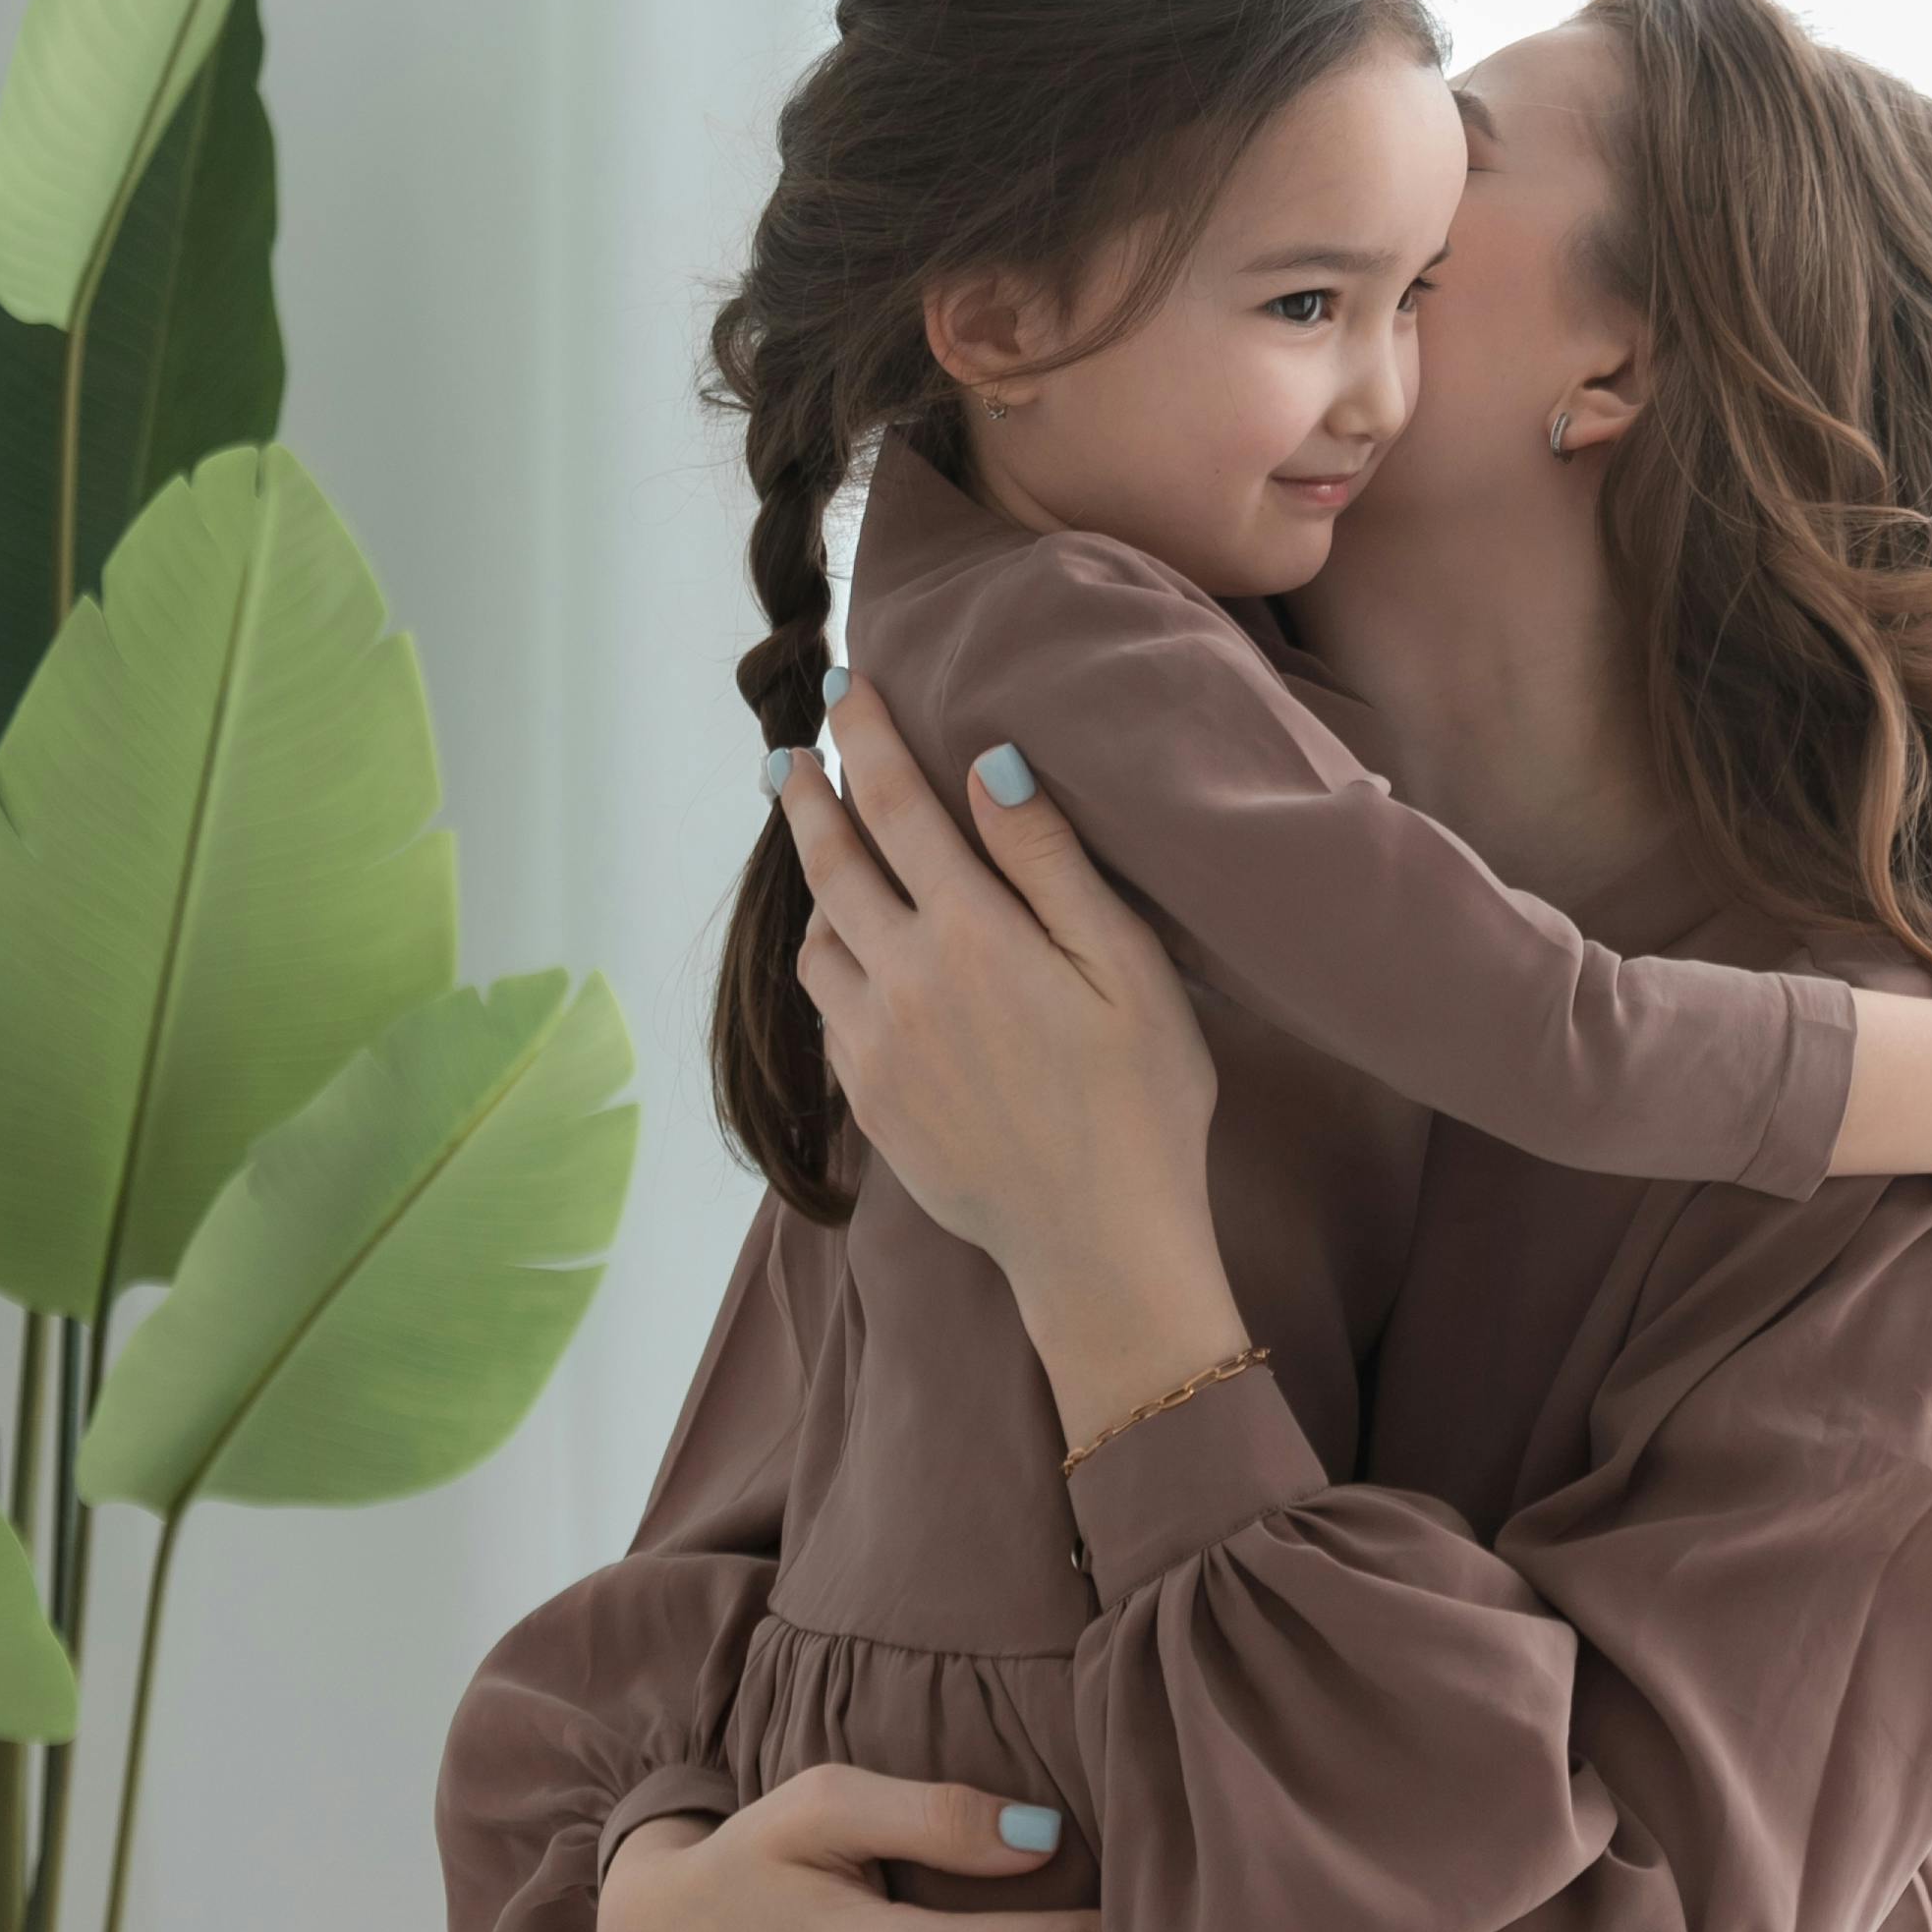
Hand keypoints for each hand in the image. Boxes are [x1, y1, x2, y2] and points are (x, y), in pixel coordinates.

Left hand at [776, 682, 1255, 1447]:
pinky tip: (854, 957)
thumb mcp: (1128, 970)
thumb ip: (1052, 863)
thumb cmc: (1143, 1103)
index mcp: (973, 935)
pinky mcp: (870, 1102)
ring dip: (814, 884)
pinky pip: (828, 1011)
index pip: (896, 804)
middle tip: (787, 753)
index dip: (864, 735)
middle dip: (807, 797)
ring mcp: (875, 1048)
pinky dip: (832, 962)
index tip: (844, 683)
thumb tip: (990, 766)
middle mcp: (903, 982)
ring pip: (817, 940)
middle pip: (831, 863)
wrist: (1099, 1248)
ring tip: (824, 853)